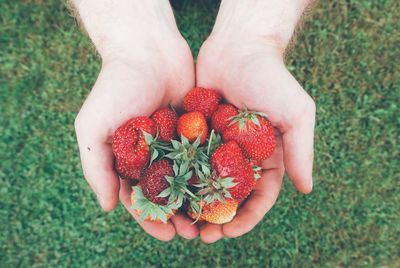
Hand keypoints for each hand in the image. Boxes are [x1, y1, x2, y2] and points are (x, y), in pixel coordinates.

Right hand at [73, 0, 197, 240]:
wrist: (147, 49)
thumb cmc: (115, 87)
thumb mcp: (93, 127)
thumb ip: (96, 167)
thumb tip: (108, 207)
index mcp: (128, 160)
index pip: (140, 198)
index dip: (152, 219)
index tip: (168, 236)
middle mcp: (153, 155)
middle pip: (168, 194)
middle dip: (180, 215)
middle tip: (196, 234)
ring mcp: (176, 142)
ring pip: (190, 178)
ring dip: (200, 200)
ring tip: (214, 219)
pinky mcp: (196, 128)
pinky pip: (206, 154)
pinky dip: (214, 172)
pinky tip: (226, 188)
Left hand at [195, 0, 314, 242]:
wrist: (238, 46)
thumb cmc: (271, 78)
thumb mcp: (296, 113)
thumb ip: (301, 150)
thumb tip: (306, 189)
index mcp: (266, 157)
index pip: (258, 197)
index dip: (246, 218)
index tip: (229, 233)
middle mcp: (240, 156)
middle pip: (228, 196)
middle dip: (216, 218)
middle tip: (201, 236)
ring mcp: (216, 145)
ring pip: (204, 183)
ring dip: (194, 205)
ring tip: (180, 222)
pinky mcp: (195, 132)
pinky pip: (186, 159)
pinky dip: (177, 177)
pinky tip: (165, 192)